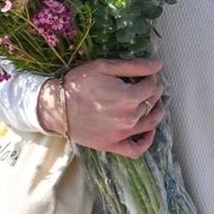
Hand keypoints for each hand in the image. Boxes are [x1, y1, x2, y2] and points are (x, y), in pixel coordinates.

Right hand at [41, 58, 165, 157]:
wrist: (56, 107)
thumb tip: (158, 64)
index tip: (146, 74)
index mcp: (129, 97)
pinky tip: (148, 132)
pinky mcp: (112, 145)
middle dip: (153, 92)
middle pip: (152, 103)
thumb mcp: (104, 67)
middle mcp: (129, 118)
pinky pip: (136, 149)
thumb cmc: (77, 84)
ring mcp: (122, 134)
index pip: (152, 87)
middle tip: (147, 85)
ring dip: (156, 112)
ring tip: (153, 104)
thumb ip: (134, 66)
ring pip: (151, 124)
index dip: (152, 78)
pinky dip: (146, 141)